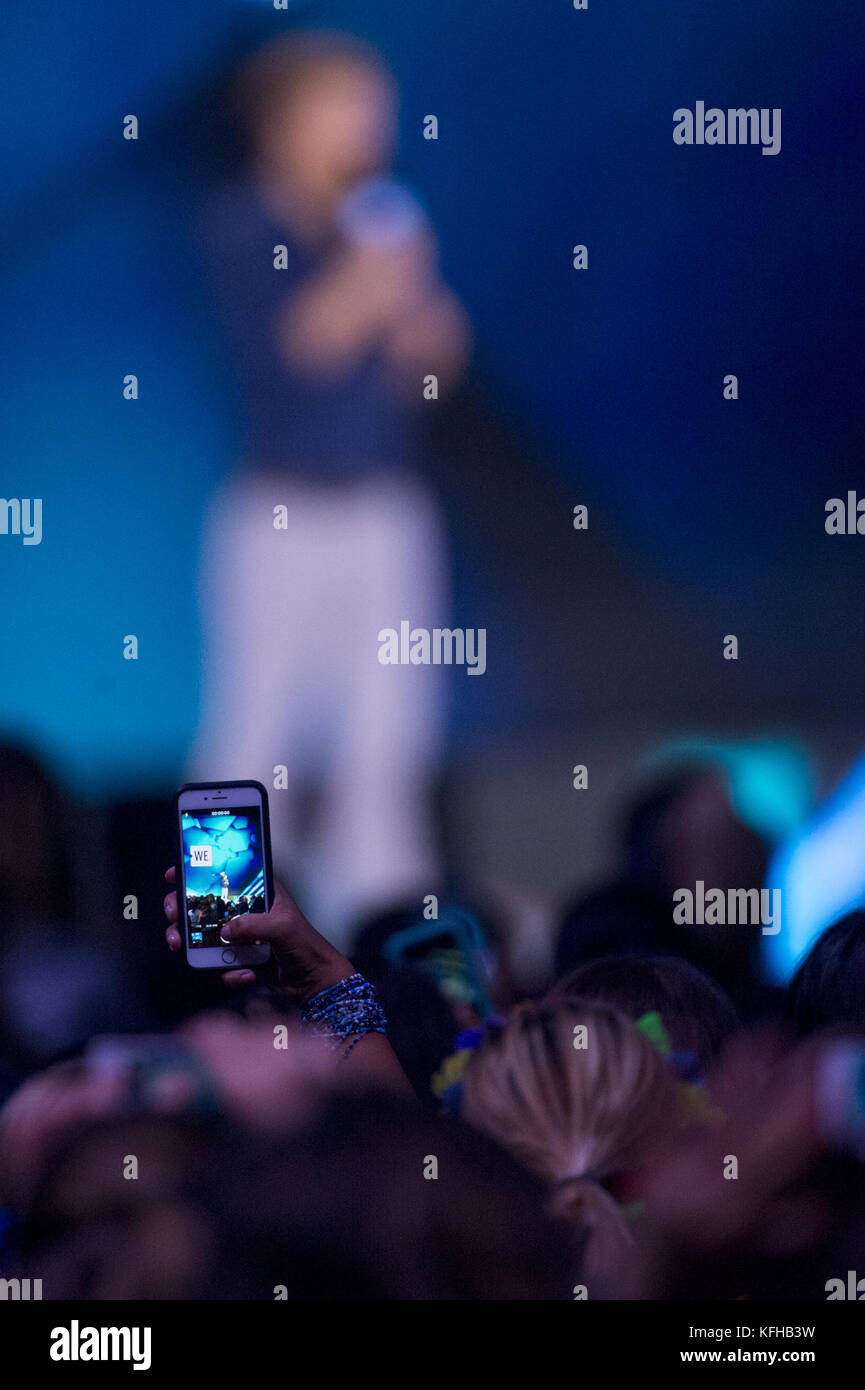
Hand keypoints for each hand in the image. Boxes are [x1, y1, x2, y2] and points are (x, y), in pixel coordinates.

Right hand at [164, 867, 353, 1001]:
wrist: (314, 982)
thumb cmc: (306, 945)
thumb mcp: (282, 927)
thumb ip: (253, 925)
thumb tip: (226, 931)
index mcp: (259, 894)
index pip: (225, 876)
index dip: (197, 872)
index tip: (174, 875)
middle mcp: (246, 913)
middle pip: (205, 906)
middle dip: (183, 911)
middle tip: (174, 917)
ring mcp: (241, 937)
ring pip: (205, 936)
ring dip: (192, 942)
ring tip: (182, 946)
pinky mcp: (239, 960)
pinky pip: (220, 964)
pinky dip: (228, 971)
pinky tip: (246, 974)